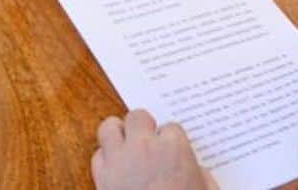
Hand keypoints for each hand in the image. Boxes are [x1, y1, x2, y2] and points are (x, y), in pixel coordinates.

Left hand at [92, 111, 215, 189]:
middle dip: (143, 127)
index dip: (171, 141)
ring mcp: (119, 161)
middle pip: (137, 116)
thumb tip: (194, 171)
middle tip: (148, 142)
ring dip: (117, 135)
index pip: (171, 126)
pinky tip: (115, 170)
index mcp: (173, 147)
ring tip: (126, 148)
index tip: (172, 153)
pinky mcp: (101, 180)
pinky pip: (97, 157)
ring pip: (108, 127)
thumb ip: (200, 175)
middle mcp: (144, 147)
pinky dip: (105, 160)